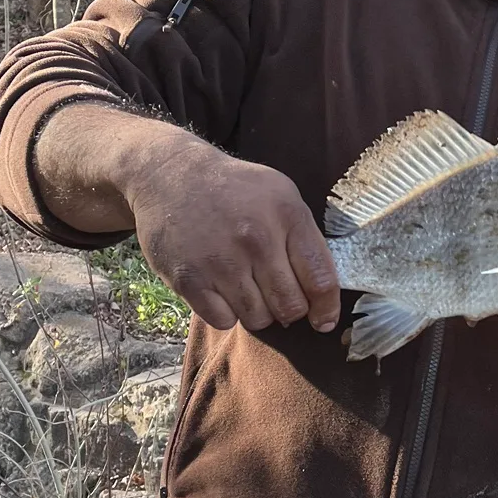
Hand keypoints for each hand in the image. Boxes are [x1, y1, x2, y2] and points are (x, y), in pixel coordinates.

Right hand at [128, 137, 340, 333]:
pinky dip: (226, 313)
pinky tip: (222, 290)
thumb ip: (304, 238)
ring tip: (248, 288)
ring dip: (258, 312)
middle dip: (290, 310)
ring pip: (258, 318)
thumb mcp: (281, 195)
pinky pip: (223, 321)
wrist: (171, 176)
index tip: (324, 321)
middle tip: (278, 297)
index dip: (326, 308)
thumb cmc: (235, 189)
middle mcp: (256, 239)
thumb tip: (322, 293)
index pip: (320, 279)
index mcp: (287, 215)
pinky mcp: (189, 279)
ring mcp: (221, 261)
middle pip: (290, 306)